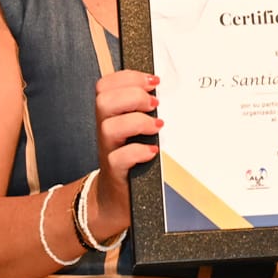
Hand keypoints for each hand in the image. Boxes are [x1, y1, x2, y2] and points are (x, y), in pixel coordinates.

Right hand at [88, 69, 160, 243]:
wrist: (118, 200)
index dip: (127, 78)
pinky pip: (118, 159)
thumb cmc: (135, 159)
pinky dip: (137, 152)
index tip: (153, 81)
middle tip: (154, 103)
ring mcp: (109, 151)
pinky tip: (153, 152)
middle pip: (103, 100)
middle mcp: (107, 130)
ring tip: (157, 127)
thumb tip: (175, 92)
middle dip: (132, 95)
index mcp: (112, 115)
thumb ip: (148, 112)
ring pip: (107, 127)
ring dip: (136, 122)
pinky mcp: (116, 173)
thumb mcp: (139, 131)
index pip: (106, 86)